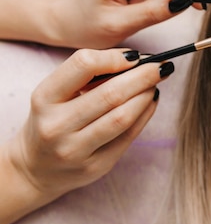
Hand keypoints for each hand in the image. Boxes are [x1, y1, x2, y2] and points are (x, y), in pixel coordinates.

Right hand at [0, 48, 173, 223]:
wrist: (35, 168)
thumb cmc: (53, 119)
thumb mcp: (56, 94)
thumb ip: (88, 75)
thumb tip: (135, 59)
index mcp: (44, 98)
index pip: (83, 65)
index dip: (115, 57)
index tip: (135, 55)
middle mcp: (56, 125)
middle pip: (111, 94)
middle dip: (143, 76)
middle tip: (161, 65)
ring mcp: (75, 150)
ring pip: (123, 117)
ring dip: (146, 95)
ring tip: (156, 83)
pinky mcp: (95, 166)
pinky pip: (129, 136)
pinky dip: (146, 114)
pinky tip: (151, 101)